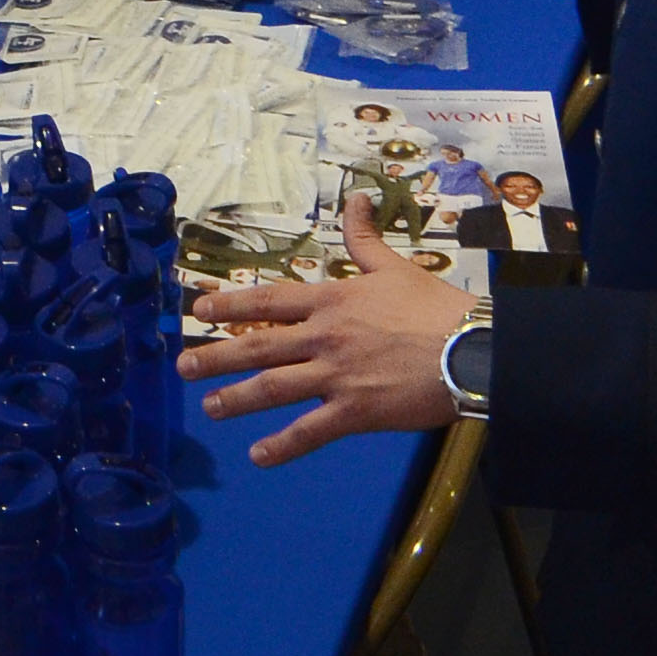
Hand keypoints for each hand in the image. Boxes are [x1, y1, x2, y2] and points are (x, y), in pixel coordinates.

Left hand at [180, 192, 470, 465]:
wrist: (473, 350)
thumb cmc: (436, 308)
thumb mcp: (395, 266)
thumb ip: (365, 238)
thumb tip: (356, 199)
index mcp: (332, 300)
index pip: (269, 299)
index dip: (231, 304)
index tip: (199, 310)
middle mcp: (324, 336)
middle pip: (258, 344)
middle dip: (216, 356)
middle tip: (183, 365)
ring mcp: (336, 375)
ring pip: (273, 387)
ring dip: (236, 399)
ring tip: (209, 408)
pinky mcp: (355, 410)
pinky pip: (309, 430)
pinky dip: (282, 445)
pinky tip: (258, 455)